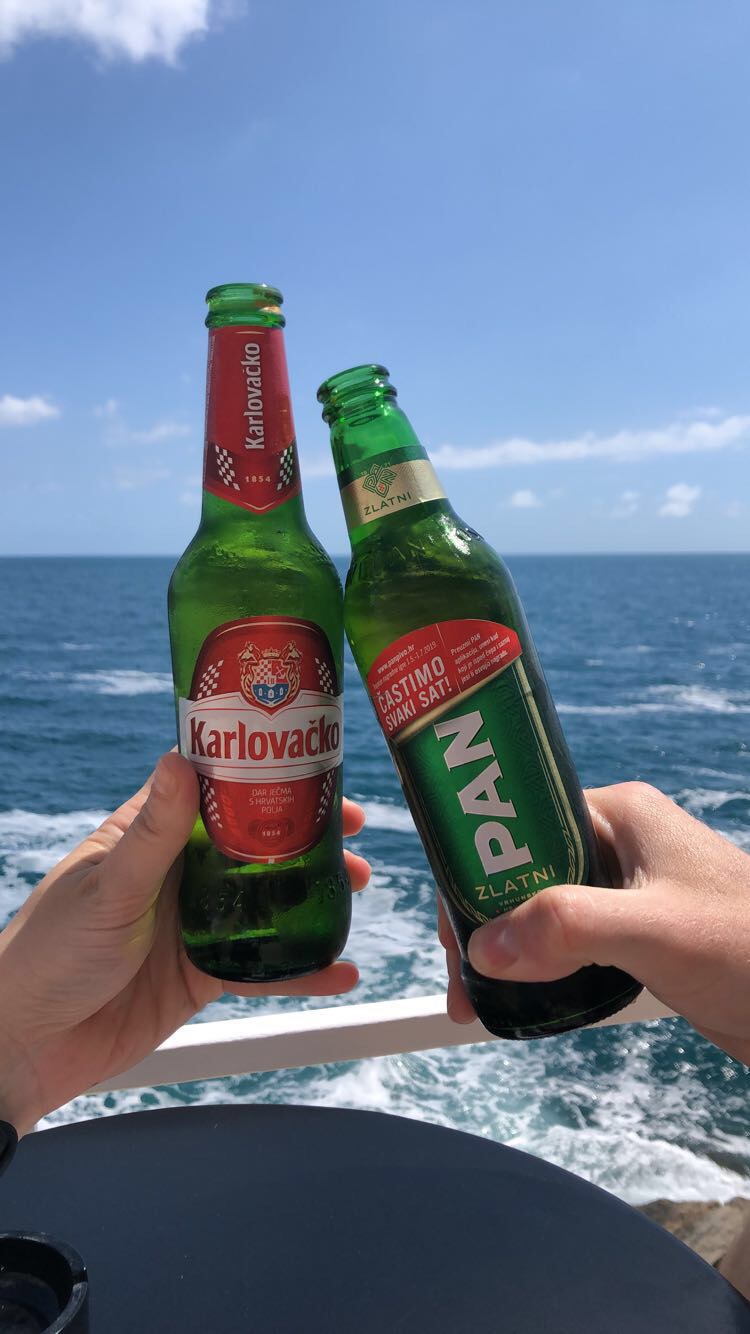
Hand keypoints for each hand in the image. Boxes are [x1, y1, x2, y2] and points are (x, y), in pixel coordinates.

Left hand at [0, 753, 370, 1133]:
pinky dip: (301, 970)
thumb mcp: (110, 887)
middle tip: (352, 834)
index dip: (267, 775)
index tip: (316, 769)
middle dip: (305, 836)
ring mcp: (191, 924)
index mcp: (148, 835)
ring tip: (356, 890)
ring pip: (265, 902)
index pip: (215, 789)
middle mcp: (175, 873)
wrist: (27, 1045)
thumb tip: (182, 760)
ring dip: (312, 896)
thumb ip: (154, 833)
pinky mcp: (201, 975)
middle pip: (253, 843)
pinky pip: (262, 967)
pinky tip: (339, 972)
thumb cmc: (49, 952)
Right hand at [441, 781, 749, 1063]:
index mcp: (622, 815)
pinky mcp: (639, 935)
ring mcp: (629, 892)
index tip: (454, 923)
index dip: (477, 866)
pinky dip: (541, 969)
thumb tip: (486, 948)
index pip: (522, 821)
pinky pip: (569, 943)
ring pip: (542, 911)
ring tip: (479, 997)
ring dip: (509, 951)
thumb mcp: (654, 931)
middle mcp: (621, 845)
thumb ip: (567, 928)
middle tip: (461, 974)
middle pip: (523, 869)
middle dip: (485, 920)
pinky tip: (523, 1000)